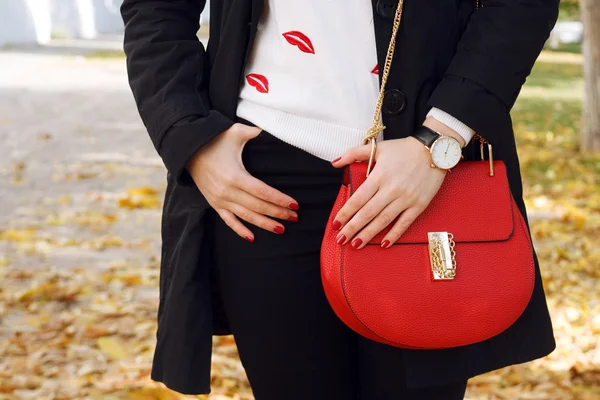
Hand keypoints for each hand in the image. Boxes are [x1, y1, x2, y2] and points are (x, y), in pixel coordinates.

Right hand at [186, 123, 298, 241]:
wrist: (188, 149)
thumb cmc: (215, 139)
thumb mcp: (236, 132)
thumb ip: (256, 132)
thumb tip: (275, 127)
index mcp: (235, 176)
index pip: (263, 192)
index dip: (279, 200)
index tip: (294, 205)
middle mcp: (227, 191)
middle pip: (258, 206)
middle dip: (278, 213)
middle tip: (295, 217)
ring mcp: (220, 200)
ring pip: (246, 217)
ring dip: (265, 224)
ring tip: (282, 229)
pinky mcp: (214, 204)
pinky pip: (228, 221)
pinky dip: (240, 230)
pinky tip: (252, 238)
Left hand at [331, 134, 446, 248]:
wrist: (435, 149)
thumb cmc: (404, 148)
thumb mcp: (378, 148)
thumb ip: (354, 153)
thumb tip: (334, 162)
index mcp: (379, 176)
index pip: (358, 199)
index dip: (345, 213)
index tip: (335, 224)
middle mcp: (391, 189)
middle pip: (367, 213)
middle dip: (352, 228)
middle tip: (340, 239)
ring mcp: (406, 198)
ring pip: (383, 220)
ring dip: (368, 234)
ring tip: (356, 245)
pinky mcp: (419, 205)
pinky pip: (404, 223)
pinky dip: (394, 234)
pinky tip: (384, 244)